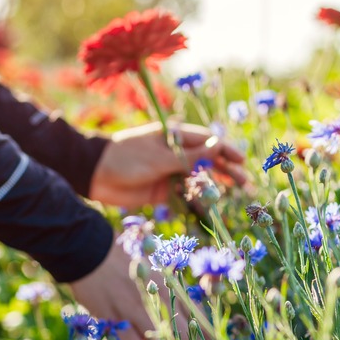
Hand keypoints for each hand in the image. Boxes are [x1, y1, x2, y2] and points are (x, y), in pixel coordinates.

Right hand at [69, 236, 190, 339]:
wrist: (90, 249)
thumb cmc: (122, 259)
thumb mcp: (153, 269)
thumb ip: (169, 291)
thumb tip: (183, 316)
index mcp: (171, 285)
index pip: (199, 318)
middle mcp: (159, 297)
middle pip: (186, 335)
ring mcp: (137, 308)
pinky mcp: (116, 318)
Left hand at [89, 122, 245, 207]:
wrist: (94, 175)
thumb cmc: (126, 158)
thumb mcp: (159, 157)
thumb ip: (188, 157)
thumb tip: (217, 146)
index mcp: (174, 136)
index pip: (206, 141)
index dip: (225, 150)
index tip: (240, 161)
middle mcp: (174, 152)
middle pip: (206, 160)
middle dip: (225, 169)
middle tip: (244, 183)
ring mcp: (169, 171)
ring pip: (198, 177)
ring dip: (215, 184)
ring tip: (236, 193)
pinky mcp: (162, 190)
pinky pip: (185, 193)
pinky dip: (197, 197)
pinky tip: (212, 203)